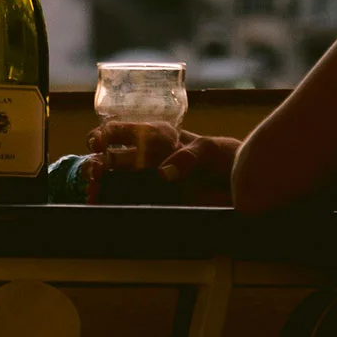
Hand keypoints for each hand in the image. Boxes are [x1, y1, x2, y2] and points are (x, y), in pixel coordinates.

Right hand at [80, 122, 239, 206]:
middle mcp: (149, 158)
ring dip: (101, 186)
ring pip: (116, 181)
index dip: (105, 135)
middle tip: (95, 175)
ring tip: (93, 194)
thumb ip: (187, 157)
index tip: (99, 145)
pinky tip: (100, 206)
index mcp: (158, 137)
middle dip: (98, 164)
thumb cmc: (226, 158)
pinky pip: (130, 202)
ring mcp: (151, 181)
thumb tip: (162, 173)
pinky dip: (112, 204)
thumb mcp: (209, 150)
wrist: (243, 185)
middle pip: (113, 158)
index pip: (123, 131)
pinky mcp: (158, 201)